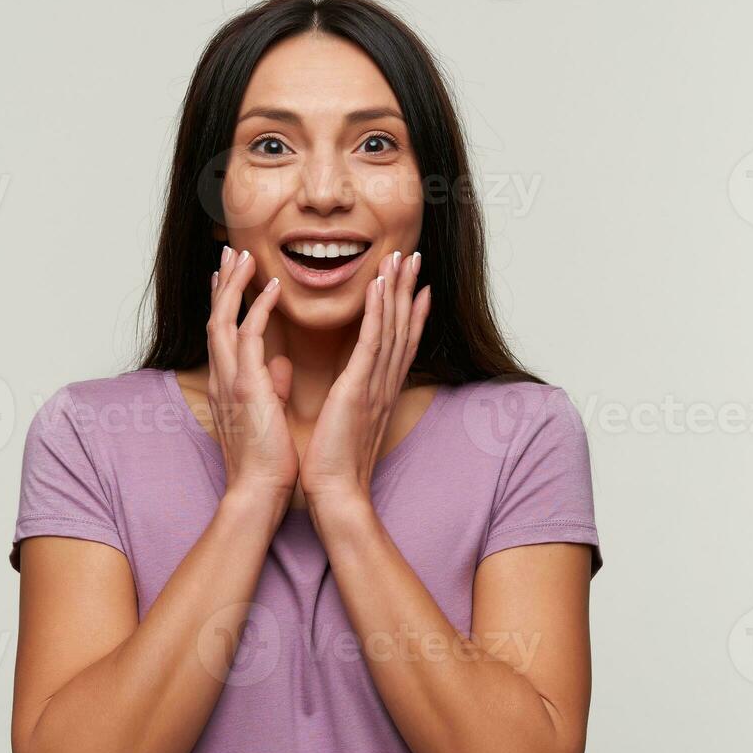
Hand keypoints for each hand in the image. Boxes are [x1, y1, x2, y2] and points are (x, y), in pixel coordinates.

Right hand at [205, 245, 297, 501]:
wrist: (260, 493)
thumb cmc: (268, 462)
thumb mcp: (268, 417)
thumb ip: (269, 387)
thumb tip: (279, 368)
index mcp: (229, 386)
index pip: (224, 333)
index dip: (227, 301)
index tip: (233, 275)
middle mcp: (223, 379)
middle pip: (216, 318)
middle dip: (223, 283)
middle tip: (230, 251)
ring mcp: (230, 382)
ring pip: (223, 320)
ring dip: (235, 285)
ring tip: (244, 255)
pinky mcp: (245, 387)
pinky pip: (248, 337)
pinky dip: (259, 308)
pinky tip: (272, 287)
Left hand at [299, 249, 430, 503]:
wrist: (337, 496)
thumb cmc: (334, 468)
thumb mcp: (344, 426)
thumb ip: (348, 401)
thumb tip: (347, 387)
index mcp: (378, 393)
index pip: (398, 344)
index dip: (409, 312)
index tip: (417, 286)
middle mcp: (383, 385)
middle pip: (402, 328)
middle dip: (408, 290)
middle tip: (414, 257)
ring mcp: (374, 385)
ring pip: (391, 328)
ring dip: (395, 290)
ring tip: (400, 258)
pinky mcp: (359, 389)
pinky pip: (371, 343)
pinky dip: (377, 312)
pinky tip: (378, 286)